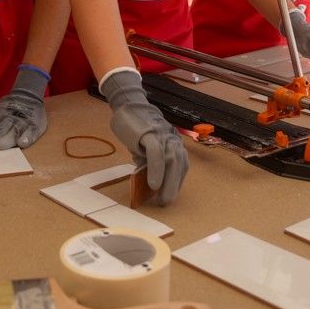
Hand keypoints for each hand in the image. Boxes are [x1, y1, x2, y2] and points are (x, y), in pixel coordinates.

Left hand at [0, 65, 47, 149]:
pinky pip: (32, 131)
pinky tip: (23, 143)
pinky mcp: (36, 125)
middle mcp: (10, 118)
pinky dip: (28, 137)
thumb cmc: (7, 110)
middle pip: (1, 129)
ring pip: (15, 130)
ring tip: (2, 146)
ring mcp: (23, 121)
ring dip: (8, 138)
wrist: (27, 96)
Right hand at [101, 70, 186, 205]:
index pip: (181, 165)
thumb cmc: (137, 129)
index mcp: (174, 142)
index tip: (170, 195)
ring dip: (168, 182)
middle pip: (178, 165)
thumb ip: (149, 162)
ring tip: (161, 198)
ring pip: (171, 161)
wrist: (127, 106)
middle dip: (174, 186)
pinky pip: (156, 154)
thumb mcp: (145, 148)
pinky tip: (153, 184)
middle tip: (166, 202)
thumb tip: (149, 185)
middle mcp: (172, 139)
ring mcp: (162, 135)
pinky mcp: (150, 133)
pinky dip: (156, 170)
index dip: (177, 182)